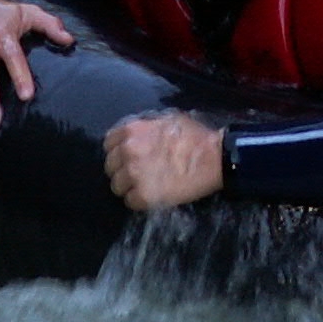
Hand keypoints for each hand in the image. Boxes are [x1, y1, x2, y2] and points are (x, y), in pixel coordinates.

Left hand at [103, 113, 224, 209]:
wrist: (214, 158)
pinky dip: (140, 201)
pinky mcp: (143, 195)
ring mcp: (134, 175)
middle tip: (139, 174)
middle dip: (122, 170)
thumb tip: (138, 134)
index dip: (119, 151)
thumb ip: (146, 127)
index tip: (128, 157)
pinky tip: (153, 196)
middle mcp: (127, 151)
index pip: (109, 143)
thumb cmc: (195, 136)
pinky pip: (130, 202)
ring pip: (117, 186)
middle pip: (111, 167)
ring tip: (146, 187)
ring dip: (129, 187)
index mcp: (131, 130)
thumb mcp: (167, 119)